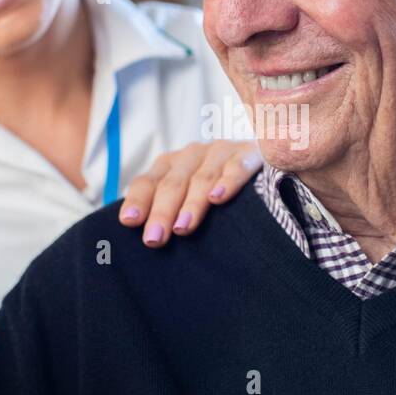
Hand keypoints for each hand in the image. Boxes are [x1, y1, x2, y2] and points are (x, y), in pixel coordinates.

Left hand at [117, 140, 261, 246]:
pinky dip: (227, 182)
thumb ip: (168, 213)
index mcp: (171, 165)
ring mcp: (221, 152)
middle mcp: (192, 155)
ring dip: (192, 203)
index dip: (139, 201)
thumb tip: (146, 242)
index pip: (148, 182)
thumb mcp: (189, 200)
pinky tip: (218, 198)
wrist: (265, 162)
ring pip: (202, 177)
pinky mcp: (250, 153)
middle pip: (173, 183)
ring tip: (183, 227)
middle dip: (162, 211)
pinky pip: (237, 167)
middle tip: (155, 239)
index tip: (130, 223)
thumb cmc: (218, 193)